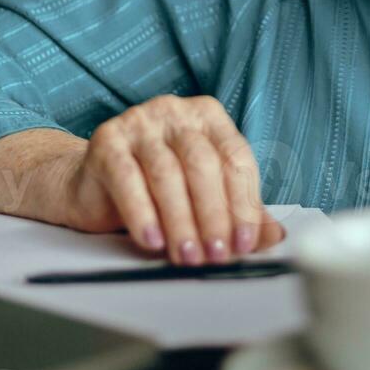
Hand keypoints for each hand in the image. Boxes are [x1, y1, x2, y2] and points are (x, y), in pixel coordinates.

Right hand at [66, 95, 284, 263]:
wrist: (94, 185)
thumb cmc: (155, 189)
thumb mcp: (202, 198)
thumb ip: (237, 212)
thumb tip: (274, 237)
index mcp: (209, 117)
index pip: (236, 158)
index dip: (243, 204)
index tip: (244, 243)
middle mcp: (176, 112)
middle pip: (203, 165)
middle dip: (213, 216)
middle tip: (216, 255)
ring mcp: (139, 122)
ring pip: (167, 174)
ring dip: (181, 222)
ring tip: (187, 256)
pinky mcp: (107, 140)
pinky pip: (128, 179)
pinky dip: (143, 214)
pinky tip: (152, 241)